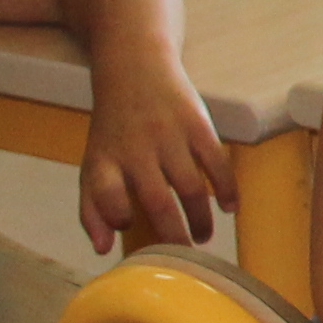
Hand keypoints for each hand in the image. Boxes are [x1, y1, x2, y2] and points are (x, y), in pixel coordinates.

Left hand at [80, 56, 234, 251]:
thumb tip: (103, 251)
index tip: (129, 226)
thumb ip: (92, 209)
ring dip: (201, 219)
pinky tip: (230, 208)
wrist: (134, 67)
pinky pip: (217, 161)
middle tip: (183, 255)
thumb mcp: (93, 163)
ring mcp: (169, 136)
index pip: (104, 193)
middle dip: (173, 235)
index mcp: (105, 159)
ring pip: (191, 188)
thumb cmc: (114, 128)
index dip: (114, 215)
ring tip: (203, 237)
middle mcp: (136, 149)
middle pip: (157, 201)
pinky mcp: (197, 124)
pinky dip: (227, 188)